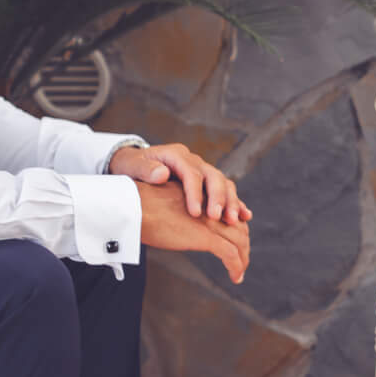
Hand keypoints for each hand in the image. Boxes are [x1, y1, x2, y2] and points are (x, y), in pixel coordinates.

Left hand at [111, 141, 250, 224]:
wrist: (134, 164)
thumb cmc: (131, 166)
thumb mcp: (131, 166)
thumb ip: (145, 170)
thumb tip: (162, 174)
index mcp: (175, 155)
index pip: (191, 174)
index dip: (195, 194)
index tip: (195, 213)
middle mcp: (193, 161)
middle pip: (213, 176)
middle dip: (219, 198)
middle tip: (218, 218)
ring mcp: (202, 171)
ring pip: (223, 183)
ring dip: (231, 202)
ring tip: (234, 221)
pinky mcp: (205, 182)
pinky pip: (224, 191)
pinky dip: (235, 203)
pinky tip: (245, 216)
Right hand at [135, 178, 252, 282]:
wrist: (133, 207)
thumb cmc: (139, 206)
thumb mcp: (164, 203)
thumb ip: (175, 211)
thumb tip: (172, 222)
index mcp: (202, 197)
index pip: (228, 212)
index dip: (236, 227)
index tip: (237, 241)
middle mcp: (210, 207)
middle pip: (239, 227)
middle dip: (242, 245)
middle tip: (241, 260)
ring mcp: (210, 222)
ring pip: (239, 241)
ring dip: (242, 259)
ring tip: (239, 273)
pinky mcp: (205, 236)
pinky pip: (230, 254)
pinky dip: (236, 267)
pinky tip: (235, 278)